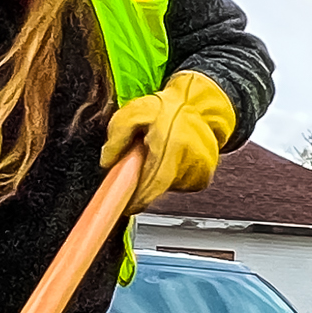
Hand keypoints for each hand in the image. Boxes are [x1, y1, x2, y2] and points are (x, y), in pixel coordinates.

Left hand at [101, 71, 235, 213]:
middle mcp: (189, 158)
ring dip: (159, 177)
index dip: (140, 199)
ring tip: (159, 154)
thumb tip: (107, 162)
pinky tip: (172, 158)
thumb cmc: (163, 109)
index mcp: (171, 144)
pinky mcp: (204, 176)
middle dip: (145, 181)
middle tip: (141, 162)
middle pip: (159, 187)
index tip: (127, 206)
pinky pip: (180, 186)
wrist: (196, 107)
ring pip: (169, 187)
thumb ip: (117, 136)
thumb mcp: (132, 113)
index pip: (154, 182)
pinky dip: (172, 177)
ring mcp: (200, 169)